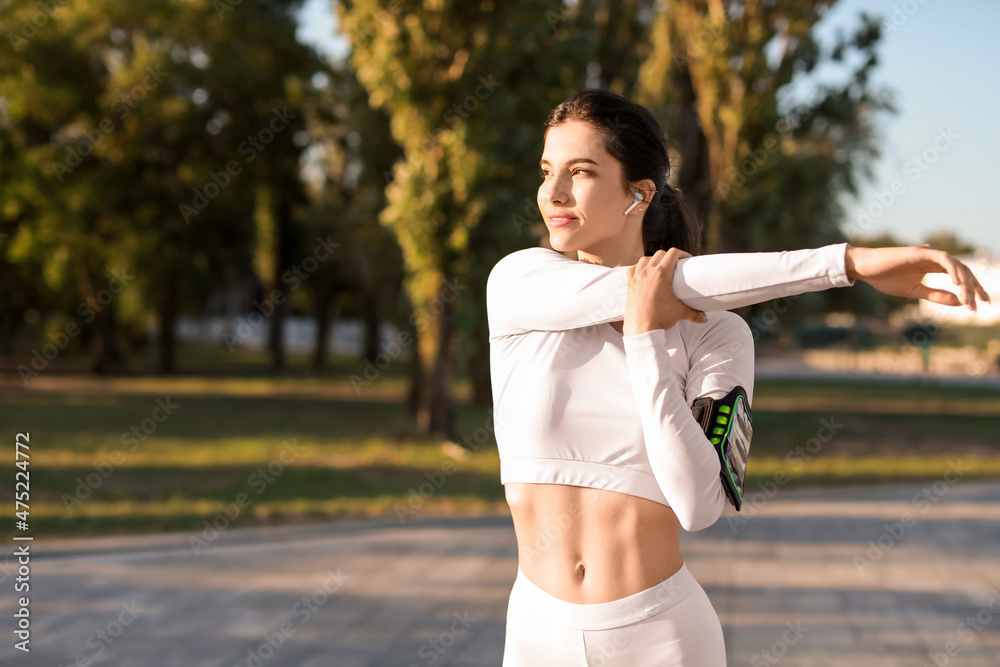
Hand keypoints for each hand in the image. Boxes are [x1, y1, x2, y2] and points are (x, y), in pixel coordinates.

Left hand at [623, 248, 708, 335]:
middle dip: (669, 256)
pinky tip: (642, 272)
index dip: (682, 253)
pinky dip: (638, 267)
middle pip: (659, 254)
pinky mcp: (630, 285)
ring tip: (659, 266)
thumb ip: (695, 314)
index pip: (672, 254)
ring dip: (653, 259)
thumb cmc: (661, 319)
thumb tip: (705, 318)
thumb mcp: (681, 313)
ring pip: (644, 260)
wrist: (641, 329)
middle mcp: (648, 272)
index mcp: (661, 274)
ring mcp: (637, 278)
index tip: (687, 259)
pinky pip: (632, 269)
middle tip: (676, 263)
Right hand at [845, 243, 990, 311]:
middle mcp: (935, 258)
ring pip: (957, 266)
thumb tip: (959, 302)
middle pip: (964, 271)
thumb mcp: (914, 291)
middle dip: (974, 288)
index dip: (972, 290)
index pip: (960, 276)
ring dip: (965, 284)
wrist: (866, 269)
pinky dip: (953, 271)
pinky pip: (945, 260)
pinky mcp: (922, 252)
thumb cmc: (885, 278)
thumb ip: (935, 295)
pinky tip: (958, 285)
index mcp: (933, 266)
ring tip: (968, 300)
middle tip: (981, 305)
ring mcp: (929, 253)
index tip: (979, 305)